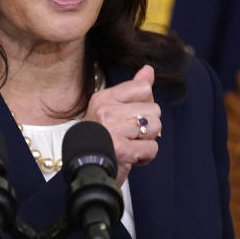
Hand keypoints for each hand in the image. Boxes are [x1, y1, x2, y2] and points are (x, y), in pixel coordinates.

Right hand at [83, 65, 160, 185]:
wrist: (84, 168)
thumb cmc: (101, 138)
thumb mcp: (110, 108)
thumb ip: (131, 89)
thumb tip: (149, 70)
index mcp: (104, 98)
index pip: (143, 88)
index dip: (144, 104)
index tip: (130, 116)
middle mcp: (106, 111)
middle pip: (154, 109)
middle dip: (147, 125)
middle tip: (129, 135)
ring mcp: (114, 130)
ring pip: (155, 127)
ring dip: (147, 140)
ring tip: (131, 144)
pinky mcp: (122, 150)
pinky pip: (152, 148)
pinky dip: (145, 156)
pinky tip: (132, 157)